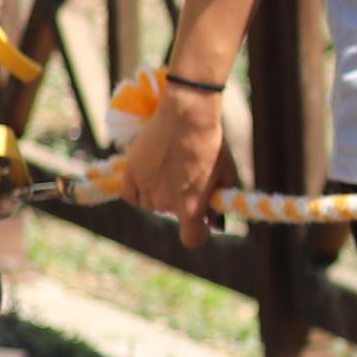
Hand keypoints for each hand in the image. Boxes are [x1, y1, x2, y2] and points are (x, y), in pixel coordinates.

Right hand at [117, 70, 235, 250]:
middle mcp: (166, 204)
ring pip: (150, 203)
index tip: (203, 225)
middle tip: (188, 175)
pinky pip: (131, 195)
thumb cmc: (211, 144)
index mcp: (191, 208)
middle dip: (181, 201)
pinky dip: (138, 189)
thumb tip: (215, 222)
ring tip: (170, 167)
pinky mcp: (131, 175)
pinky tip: (148, 174)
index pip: (192, 239)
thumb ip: (218, 201)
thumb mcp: (225, 175)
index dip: (199, 234)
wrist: (186, 117)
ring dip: (159, 193)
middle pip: (172, 212)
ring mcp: (146, 190)